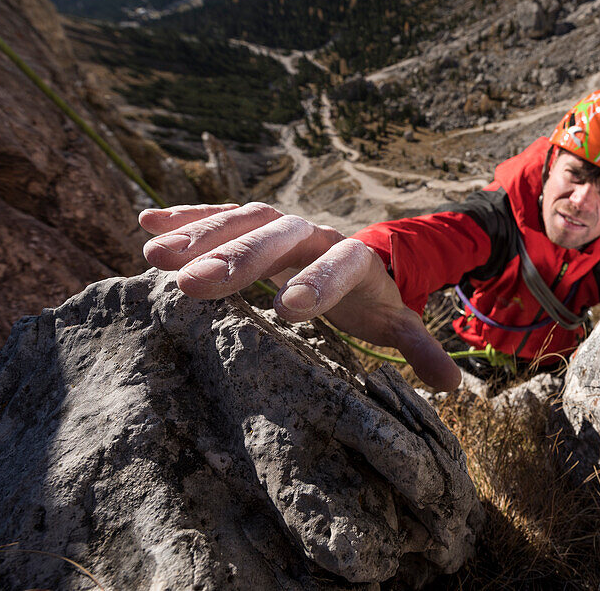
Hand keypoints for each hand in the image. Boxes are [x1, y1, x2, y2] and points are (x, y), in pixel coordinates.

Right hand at [138, 202, 460, 391]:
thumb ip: (418, 348)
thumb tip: (453, 386)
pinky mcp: (252, 224)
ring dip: (199, 235)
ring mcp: (281, 225)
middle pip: (280, 235)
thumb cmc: (371, 297)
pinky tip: (146, 224)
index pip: (339, 264)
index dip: (317, 283)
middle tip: (192, 284)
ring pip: (243, 219)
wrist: (357, 254)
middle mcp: (314, 233)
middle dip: (239, 257)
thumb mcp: (395, 321)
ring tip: (154, 259)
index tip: (286, 310)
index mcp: (353, 258)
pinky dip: (184, 217)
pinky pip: (218, 214)